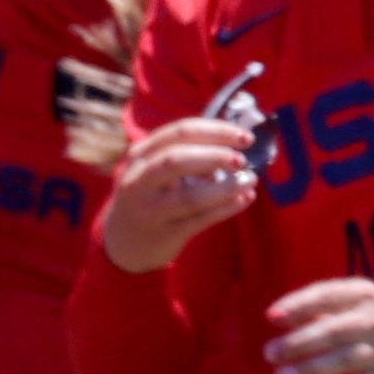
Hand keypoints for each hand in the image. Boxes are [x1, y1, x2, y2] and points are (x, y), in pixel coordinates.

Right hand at [99, 110, 263, 273]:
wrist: (124, 242)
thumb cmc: (151, 196)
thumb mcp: (155, 170)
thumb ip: (187, 154)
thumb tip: (236, 141)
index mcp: (140, 155)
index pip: (179, 132)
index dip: (215, 131)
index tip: (244, 137)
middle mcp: (139, 180)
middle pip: (178, 159)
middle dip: (216, 156)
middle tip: (242, 160)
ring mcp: (150, 210)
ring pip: (190, 196)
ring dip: (226, 187)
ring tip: (250, 181)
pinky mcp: (164, 234)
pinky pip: (200, 220)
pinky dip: (226, 208)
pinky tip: (244, 199)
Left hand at [264, 276, 373, 373]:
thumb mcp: (358, 299)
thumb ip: (322, 304)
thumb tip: (279, 318)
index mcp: (363, 295)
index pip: (326, 296)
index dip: (297, 306)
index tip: (272, 319)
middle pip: (331, 331)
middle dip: (297, 343)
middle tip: (269, 353)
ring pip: (342, 361)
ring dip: (309, 369)